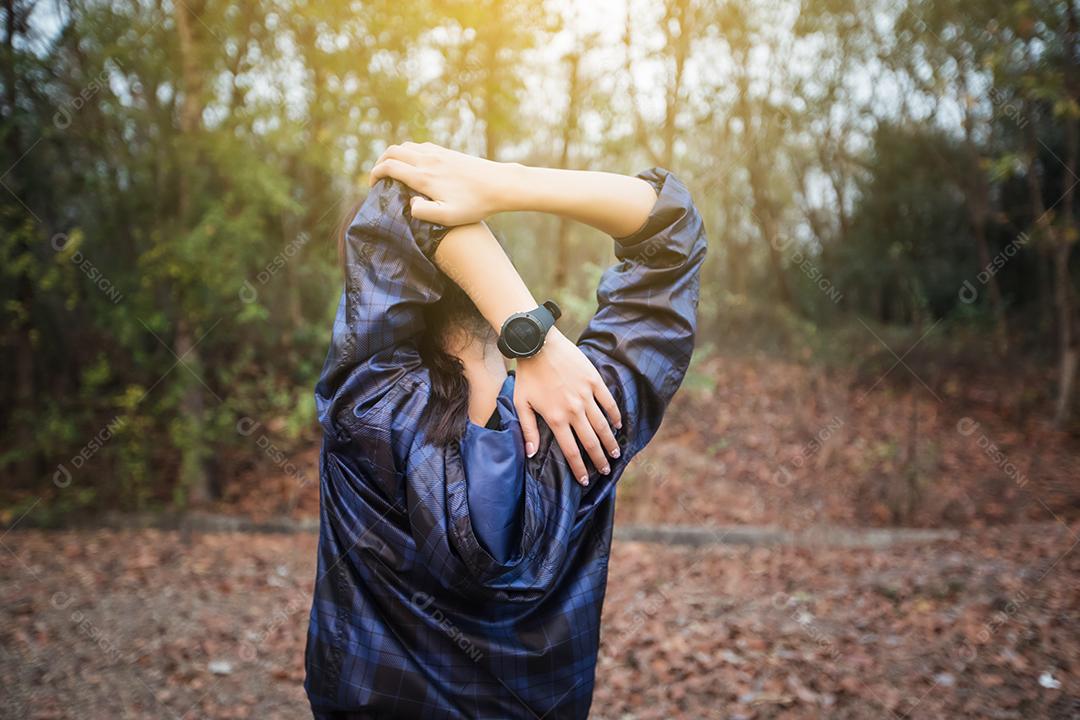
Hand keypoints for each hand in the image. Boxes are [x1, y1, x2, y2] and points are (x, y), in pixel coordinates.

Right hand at [368, 141, 512, 225]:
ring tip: (392, 171)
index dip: (375, 174)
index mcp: (424, 176)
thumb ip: (424, 212)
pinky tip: (413, 165)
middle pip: (393, 151)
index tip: (373, 186)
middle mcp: (428, 160)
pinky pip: (419, 146)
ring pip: (405, 146)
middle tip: (378, 177)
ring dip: (394, 156)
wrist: (500, 184)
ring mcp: (438, 153)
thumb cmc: (475, 205)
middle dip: (379, 162)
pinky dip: (408, 152)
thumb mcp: (449, 216)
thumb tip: (409, 203)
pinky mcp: (447, 152)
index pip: (389, 167)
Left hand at [513, 329, 621, 485]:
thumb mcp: (521, 404)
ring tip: (616, 453)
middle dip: (599, 459)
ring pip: (602, 425)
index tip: (586, 480)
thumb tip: (531, 454)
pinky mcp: (594, 381)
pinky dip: (614, 415)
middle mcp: (573, 410)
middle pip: (590, 441)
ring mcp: (586, 395)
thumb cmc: (527, 375)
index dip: (580, 468)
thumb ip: (528, 430)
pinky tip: (618, 425)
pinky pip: (608, 402)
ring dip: (610, 441)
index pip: (571, 451)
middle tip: (607, 470)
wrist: (538, 345)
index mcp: (555, 418)